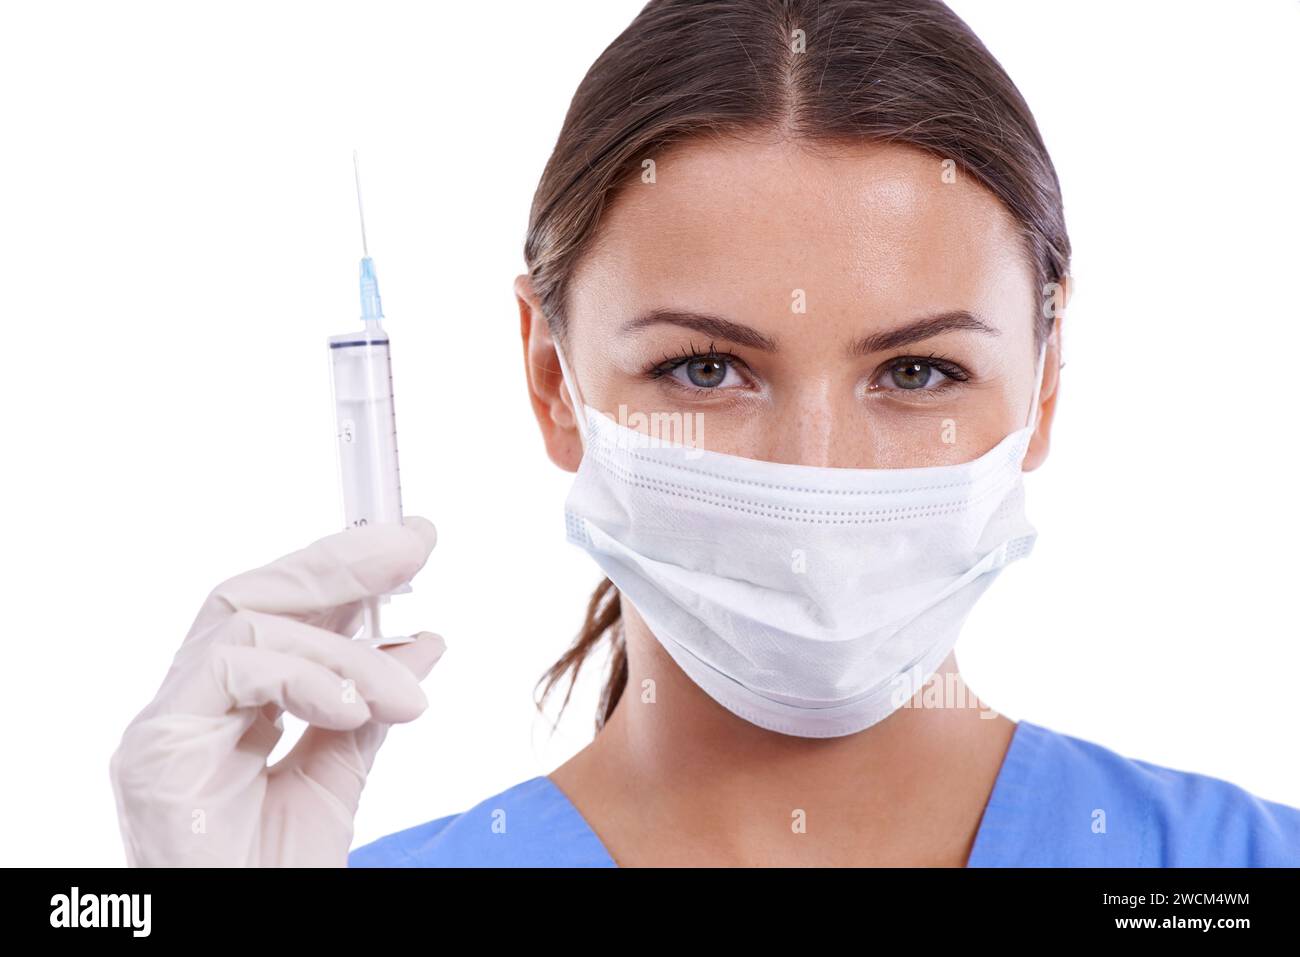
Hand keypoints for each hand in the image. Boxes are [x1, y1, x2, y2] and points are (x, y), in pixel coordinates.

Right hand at [108, 516, 445, 865]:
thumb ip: (368, 710)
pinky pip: (232, 667)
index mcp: (228, 710)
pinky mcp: (157, 749)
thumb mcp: (337, 779)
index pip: (279, 614)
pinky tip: (354, 708)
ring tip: (405, 698)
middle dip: (339, 562)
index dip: (342, 570)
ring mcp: (167, 724)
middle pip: (254, 596)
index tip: (412, 543)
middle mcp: (190, 707)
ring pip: (248, 623)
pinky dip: (305, 678)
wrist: (248, 938)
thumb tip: (422, 641)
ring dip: (345, 651)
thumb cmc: (274, 875)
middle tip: (414, 543)